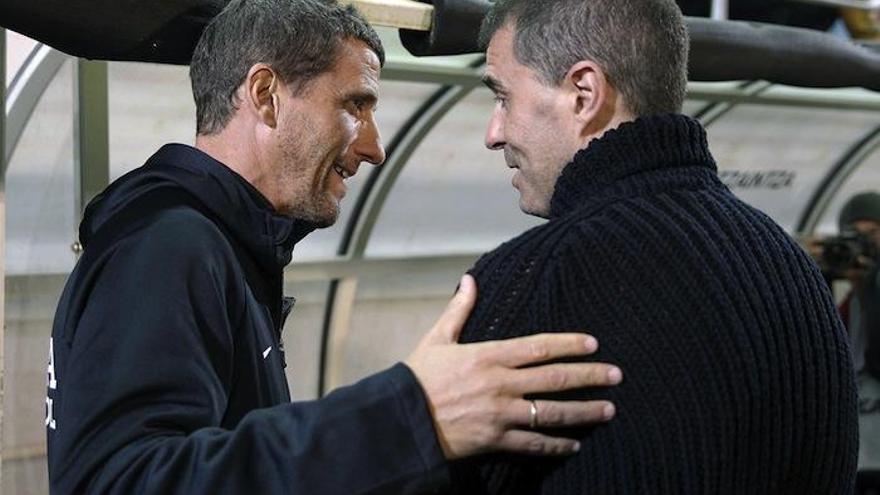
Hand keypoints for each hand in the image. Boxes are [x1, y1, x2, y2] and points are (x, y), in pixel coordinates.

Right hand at [404, 275, 621, 459]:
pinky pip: (533, 444)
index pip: (538, 347)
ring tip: (609, 409)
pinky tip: (575, 444)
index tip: (593, 343)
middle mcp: (500, 384)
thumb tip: (470, 280)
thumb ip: (459, 310)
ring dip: (584, 411)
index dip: (569, 344)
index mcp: (488, 356)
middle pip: (554, 378)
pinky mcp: (495, 440)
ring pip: (552, 412)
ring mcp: (500, 414)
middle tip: (616, 374)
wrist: (401, 420)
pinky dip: (557, 445)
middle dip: (590, 376)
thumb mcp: (437, 339)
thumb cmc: (418, 377)